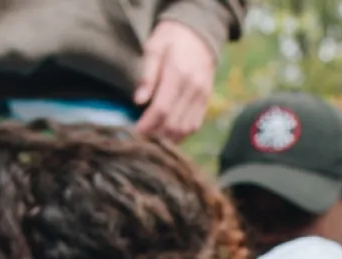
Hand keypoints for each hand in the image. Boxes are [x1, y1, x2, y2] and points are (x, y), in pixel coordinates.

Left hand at [134, 20, 215, 140]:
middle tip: (141, 140)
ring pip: (185, 129)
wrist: (198, 33)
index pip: (162, 108)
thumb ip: (147, 75)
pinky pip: (194, 126)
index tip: (135, 133)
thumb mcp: (154, 48)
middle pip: (173, 123)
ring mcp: (202, 96)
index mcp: (178, 73)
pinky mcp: (206, 101)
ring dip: (168, 139)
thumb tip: (138, 101)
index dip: (147, 124)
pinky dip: (180, 136)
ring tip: (153, 141)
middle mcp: (193, 88)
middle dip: (155, 135)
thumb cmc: (171, 39)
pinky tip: (167, 137)